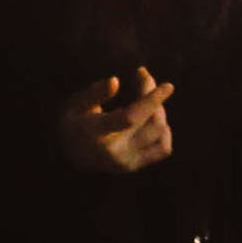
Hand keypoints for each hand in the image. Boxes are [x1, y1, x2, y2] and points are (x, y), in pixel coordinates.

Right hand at [57, 68, 174, 174]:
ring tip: (144, 97)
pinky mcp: (135, 166)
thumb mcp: (76, 104)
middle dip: (152, 95)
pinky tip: (152, 119)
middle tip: (143, 76)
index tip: (169, 86)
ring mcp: (126, 162)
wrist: (72, 154)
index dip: (151, 100)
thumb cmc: (75, 122)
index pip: (130, 117)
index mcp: (95, 134)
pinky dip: (164, 130)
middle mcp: (113, 152)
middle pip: (150, 121)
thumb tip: (115, 80)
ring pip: (160, 131)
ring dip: (159, 109)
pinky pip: (164, 148)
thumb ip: (95, 93)